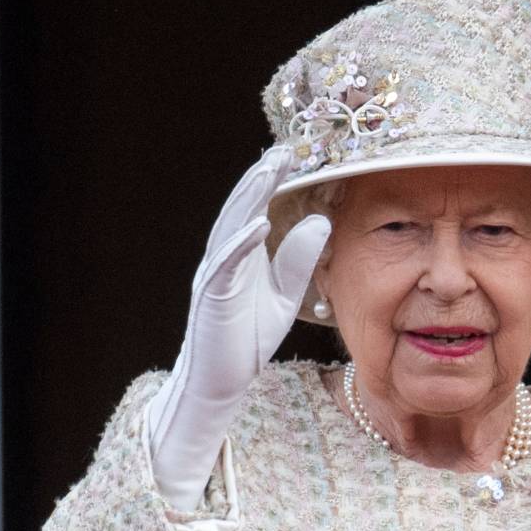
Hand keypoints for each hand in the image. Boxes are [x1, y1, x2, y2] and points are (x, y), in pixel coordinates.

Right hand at [147, 146, 330, 510]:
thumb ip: (298, 260)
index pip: (258, 209)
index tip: (296, 155)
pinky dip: (240, 244)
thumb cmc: (248, 337)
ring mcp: (215, 275)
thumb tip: (319, 220)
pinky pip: (225, 266)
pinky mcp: (212, 298)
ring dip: (248, 198)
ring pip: (230, 227)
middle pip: (242, 209)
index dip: (273, 183)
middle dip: (261, 178)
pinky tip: (257, 224)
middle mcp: (225, 258)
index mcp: (243, 255)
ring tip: (268, 170)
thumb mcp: (284, 296)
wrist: (221, 381)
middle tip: (284, 148)